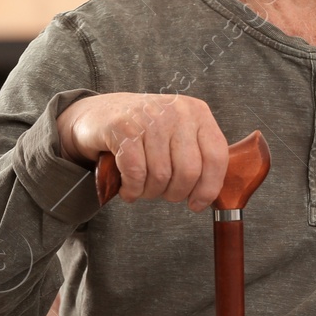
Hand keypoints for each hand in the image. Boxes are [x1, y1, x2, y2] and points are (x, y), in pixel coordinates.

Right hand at [57, 92, 230, 211]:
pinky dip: (132, 189)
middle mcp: (177, 111)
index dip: (209, 187)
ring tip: (142, 188)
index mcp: (198, 113)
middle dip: (175, 193)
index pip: (216, 155)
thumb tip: (207, 195)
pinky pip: (136, 173)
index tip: (197, 203)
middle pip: (189, 171)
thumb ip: (197, 156)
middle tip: (163, 194)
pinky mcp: (123, 128)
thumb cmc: (143, 131)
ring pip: (161, 175)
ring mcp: (150, 117)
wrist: (98, 115)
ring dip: (150, 192)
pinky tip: (128, 189)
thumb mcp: (178, 134)